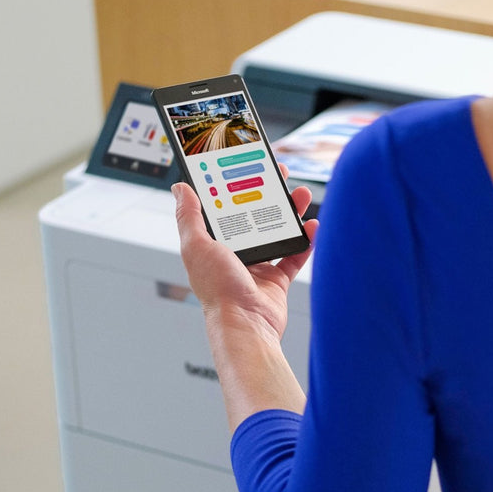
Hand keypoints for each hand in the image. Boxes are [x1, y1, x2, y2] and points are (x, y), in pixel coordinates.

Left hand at [172, 169, 318, 344]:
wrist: (246, 323)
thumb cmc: (218, 290)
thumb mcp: (197, 246)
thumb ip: (189, 217)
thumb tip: (180, 188)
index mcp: (214, 244)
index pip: (225, 208)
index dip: (235, 186)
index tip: (246, 168)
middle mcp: (235, 254)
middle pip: (255, 216)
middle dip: (268, 195)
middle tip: (279, 176)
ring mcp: (258, 267)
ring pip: (277, 232)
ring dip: (290, 213)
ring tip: (300, 196)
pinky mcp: (277, 280)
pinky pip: (295, 255)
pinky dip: (305, 241)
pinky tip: (312, 226)